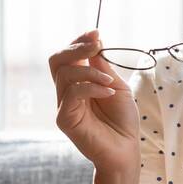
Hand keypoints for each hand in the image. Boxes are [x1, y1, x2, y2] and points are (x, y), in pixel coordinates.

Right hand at [50, 30, 140, 173]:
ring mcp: (64, 106)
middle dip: (76, 49)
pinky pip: (72, 93)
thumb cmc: (123, 121)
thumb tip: (95, 43)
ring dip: (91, 72)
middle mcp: (67, 93)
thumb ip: (102, 67)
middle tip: (96, 45)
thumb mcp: (116, 86)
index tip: (95, 33)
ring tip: (109, 82)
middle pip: (57, 60)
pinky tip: (107, 92)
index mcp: (78, 83)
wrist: (125, 150)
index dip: (78, 42)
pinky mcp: (64, 119)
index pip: (67, 57)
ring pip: (65, 74)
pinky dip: (91, 87)